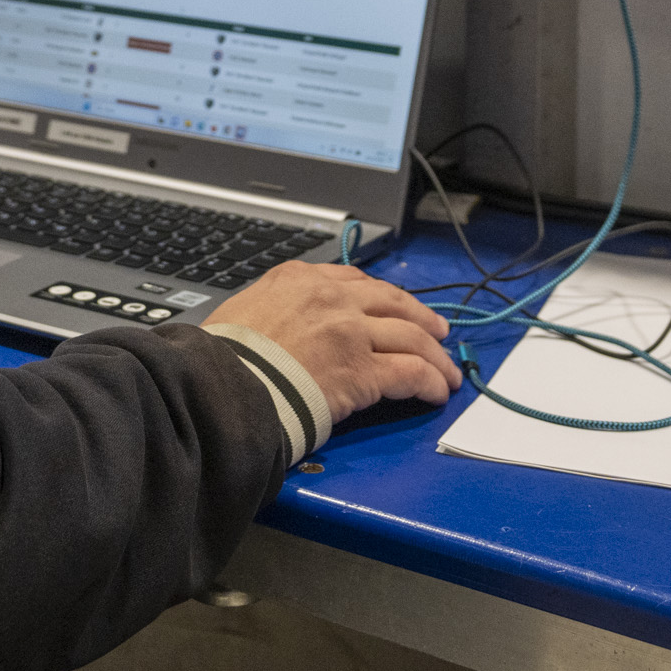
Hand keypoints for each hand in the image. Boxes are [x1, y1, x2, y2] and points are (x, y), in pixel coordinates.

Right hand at [205, 263, 456, 420]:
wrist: (223, 386)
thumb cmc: (224, 357)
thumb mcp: (245, 310)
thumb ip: (276, 308)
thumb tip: (286, 327)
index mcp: (299, 279)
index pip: (355, 281)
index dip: (382, 297)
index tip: (394, 307)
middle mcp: (331, 298)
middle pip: (392, 301)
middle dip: (420, 317)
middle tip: (437, 331)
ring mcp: (351, 332)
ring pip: (411, 336)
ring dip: (435, 355)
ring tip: (447, 370)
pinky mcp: (364, 371)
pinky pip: (411, 372)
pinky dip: (430, 380)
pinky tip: (437, 391)